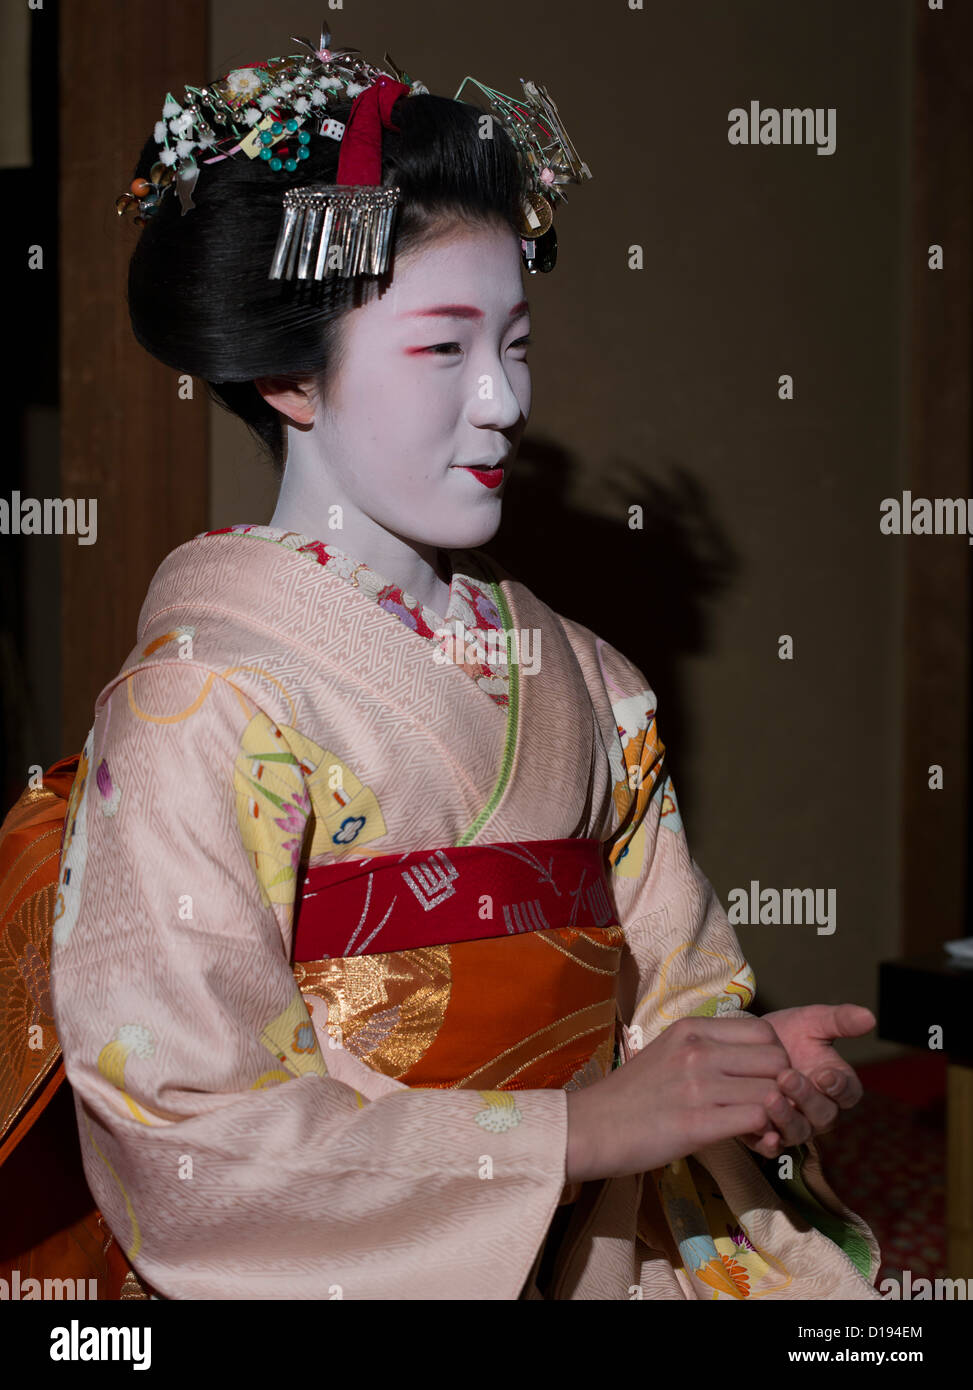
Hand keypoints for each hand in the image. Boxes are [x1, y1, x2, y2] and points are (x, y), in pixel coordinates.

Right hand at [565, 1015, 797, 1182]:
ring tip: (761, 1126)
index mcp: (692, 1028)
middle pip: (777, 1061)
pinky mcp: (697, 1123)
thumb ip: (707, 1050)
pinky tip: (749, 1140)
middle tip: (770, 1106)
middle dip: (783, 1087)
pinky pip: (756, 1120)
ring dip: (775, 1114)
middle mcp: (698, 1050)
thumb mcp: (668, 1053)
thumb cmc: (631, 1095)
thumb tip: (750, 1061)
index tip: (765, 1079)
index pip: (765, 1032)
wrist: (591, 1127)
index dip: (776, 1059)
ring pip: (772, 1092)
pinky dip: (761, 1133)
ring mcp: (698, 1085)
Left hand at [740, 1003, 874, 1158]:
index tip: (826, 1075)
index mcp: (836, 1085)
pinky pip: (772, 1148)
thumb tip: (870, 1016)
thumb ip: (840, 1020)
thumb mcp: (812, 1021)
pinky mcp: (766, 1134)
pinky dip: (769, 1144)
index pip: (848, 1093)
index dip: (839, 1087)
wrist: (746, 1042)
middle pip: (823, 1115)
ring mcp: (794, 1124)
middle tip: (787, 1077)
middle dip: (806, 1098)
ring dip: (787, 1119)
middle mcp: (819, 1110)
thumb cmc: (787, 1033)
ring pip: (799, 1132)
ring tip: (771, 1098)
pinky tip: (764, 1134)